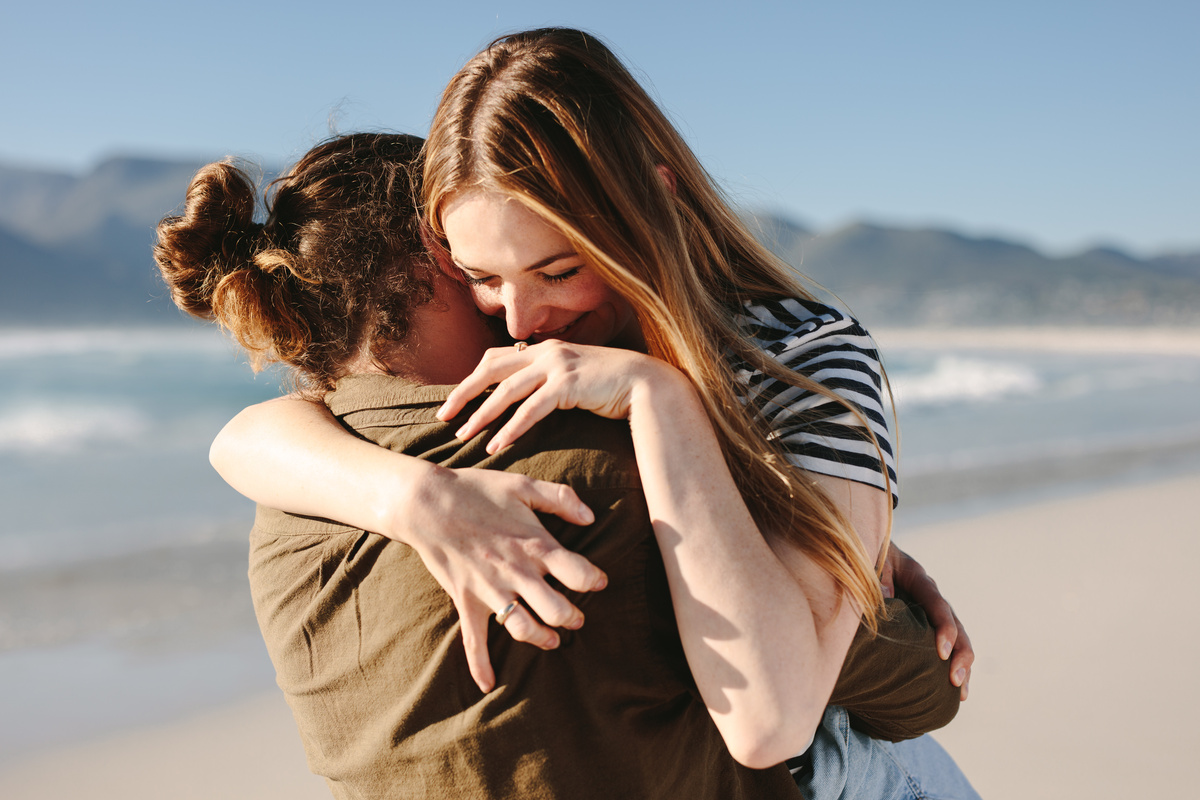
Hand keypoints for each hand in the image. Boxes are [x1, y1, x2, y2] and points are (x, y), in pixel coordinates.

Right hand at [397, 464, 606, 693]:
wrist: (427, 503)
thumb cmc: (477, 490)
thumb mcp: (523, 485)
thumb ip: (560, 498)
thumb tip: (590, 517)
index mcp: (535, 546)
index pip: (578, 574)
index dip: (594, 580)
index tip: (599, 581)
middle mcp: (517, 574)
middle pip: (557, 610)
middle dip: (573, 617)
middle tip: (577, 618)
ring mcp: (491, 592)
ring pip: (525, 629)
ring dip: (544, 639)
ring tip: (553, 640)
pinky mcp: (467, 602)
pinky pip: (474, 641)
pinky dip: (481, 665)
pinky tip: (488, 685)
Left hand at [437, 340, 668, 450]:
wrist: (647, 384)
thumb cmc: (611, 386)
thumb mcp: (574, 377)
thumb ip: (550, 380)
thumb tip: (528, 397)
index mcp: (545, 348)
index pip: (496, 358)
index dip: (472, 378)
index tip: (454, 399)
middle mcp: (547, 352)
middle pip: (491, 370)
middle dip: (463, 393)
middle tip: (442, 416)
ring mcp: (558, 366)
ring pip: (507, 391)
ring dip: (482, 414)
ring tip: (463, 435)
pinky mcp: (569, 384)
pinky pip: (532, 409)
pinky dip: (511, 428)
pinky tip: (498, 445)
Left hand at [881, 543, 973, 700]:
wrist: (868, 549)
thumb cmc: (867, 556)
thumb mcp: (870, 561)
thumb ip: (877, 577)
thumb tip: (885, 597)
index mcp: (917, 578)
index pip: (937, 604)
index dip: (944, 628)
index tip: (941, 653)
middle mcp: (930, 595)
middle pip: (955, 625)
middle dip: (959, 654)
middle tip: (955, 681)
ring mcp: (930, 609)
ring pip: (957, 637)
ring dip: (961, 664)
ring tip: (961, 693)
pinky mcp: (925, 621)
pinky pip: (946, 643)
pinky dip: (951, 664)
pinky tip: (953, 689)